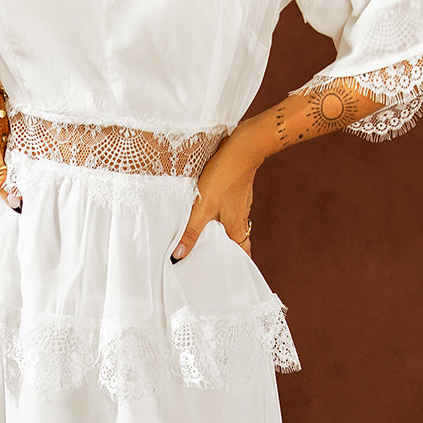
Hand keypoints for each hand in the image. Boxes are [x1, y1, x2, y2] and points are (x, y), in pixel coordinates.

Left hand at [169, 123, 264, 262]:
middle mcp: (241, 218)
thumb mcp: (203, 207)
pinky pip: (228, 210)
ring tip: (205, 240)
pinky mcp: (236, 191)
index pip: (243, 254)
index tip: (232, 275)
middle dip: (226, 251)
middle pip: (236, 241)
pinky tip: (207, 213)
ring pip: (231, 225)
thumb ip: (191, 232)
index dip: (238, 265)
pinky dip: (220, 216)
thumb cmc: (225, 176)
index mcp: (237, 228)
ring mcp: (240, 204)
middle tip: (212, 261)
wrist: (243, 147)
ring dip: (221, 233)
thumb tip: (179, 255)